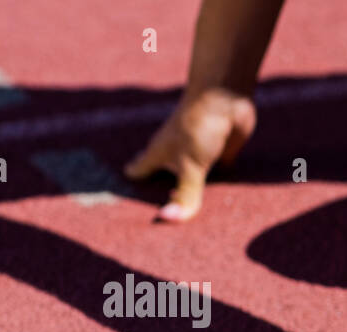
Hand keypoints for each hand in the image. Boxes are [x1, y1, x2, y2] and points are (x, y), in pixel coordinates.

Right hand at [123, 88, 255, 221]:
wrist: (226, 97)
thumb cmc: (199, 127)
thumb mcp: (190, 166)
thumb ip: (184, 194)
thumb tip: (168, 219)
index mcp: (159, 153)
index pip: (139, 170)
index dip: (132, 184)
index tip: (121, 199)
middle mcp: (176, 154)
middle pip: (163, 176)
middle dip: (160, 191)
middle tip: (154, 211)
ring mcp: (197, 153)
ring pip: (191, 178)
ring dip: (189, 191)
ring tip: (185, 212)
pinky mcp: (220, 153)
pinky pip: (216, 176)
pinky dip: (216, 187)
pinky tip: (220, 201)